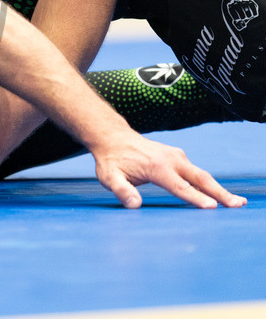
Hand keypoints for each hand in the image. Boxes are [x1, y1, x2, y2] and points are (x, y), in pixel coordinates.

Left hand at [91, 131, 245, 208]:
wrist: (113, 138)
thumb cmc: (111, 160)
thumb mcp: (109, 177)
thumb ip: (121, 190)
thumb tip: (134, 204)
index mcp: (156, 166)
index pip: (179, 186)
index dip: (195, 198)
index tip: (212, 207)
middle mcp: (171, 160)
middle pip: (200, 178)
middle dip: (219, 192)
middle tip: (237, 205)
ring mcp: (176, 157)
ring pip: (201, 175)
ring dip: (219, 189)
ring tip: (237, 202)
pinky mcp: (178, 157)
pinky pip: (196, 172)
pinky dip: (210, 183)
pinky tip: (219, 194)